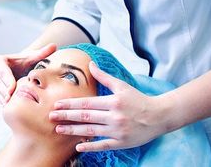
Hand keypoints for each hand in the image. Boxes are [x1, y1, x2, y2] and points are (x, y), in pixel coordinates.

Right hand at [0, 43, 56, 116]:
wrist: (21, 69)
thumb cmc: (26, 63)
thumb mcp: (33, 58)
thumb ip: (42, 53)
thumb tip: (54, 46)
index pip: (1, 71)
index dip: (6, 79)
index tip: (12, 87)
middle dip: (4, 90)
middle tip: (12, 97)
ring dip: (1, 98)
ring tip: (9, 103)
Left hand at [49, 61, 166, 151]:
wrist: (159, 116)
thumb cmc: (139, 99)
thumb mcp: (122, 86)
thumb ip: (104, 77)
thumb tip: (90, 64)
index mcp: (113, 101)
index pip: (87, 102)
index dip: (70, 104)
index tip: (56, 104)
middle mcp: (114, 116)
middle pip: (86, 116)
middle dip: (67, 116)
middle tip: (51, 116)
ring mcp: (118, 131)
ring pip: (91, 131)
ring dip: (73, 130)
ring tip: (59, 129)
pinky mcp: (122, 143)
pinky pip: (103, 145)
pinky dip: (90, 146)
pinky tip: (78, 146)